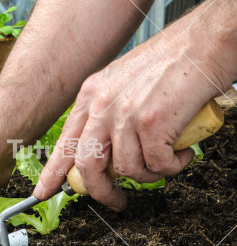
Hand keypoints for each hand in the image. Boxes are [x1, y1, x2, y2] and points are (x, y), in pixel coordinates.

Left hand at [34, 27, 226, 209]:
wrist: (202, 44)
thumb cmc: (171, 64)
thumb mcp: (122, 83)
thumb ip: (108, 114)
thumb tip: (108, 151)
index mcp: (91, 95)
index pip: (64, 141)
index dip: (53, 172)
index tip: (43, 192)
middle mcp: (102, 105)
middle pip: (87, 165)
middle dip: (101, 191)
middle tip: (116, 202)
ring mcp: (125, 114)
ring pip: (128, 170)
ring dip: (151, 175)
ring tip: (167, 160)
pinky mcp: (151, 123)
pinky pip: (157, 166)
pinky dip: (173, 166)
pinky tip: (181, 152)